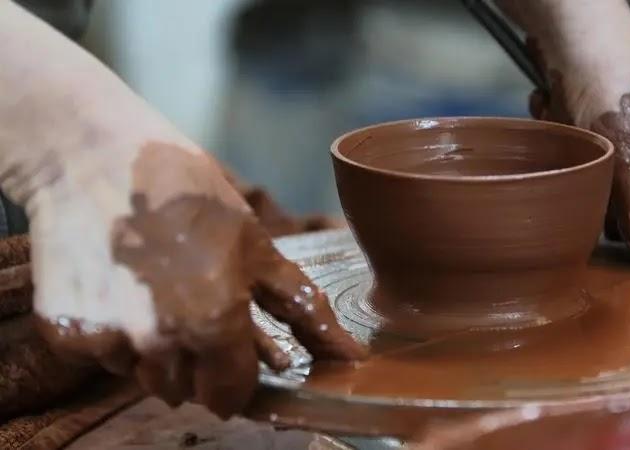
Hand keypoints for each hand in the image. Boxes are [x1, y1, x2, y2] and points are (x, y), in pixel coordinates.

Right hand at [0, 0, 363, 418]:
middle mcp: (158, 345)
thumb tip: (352, 355)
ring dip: (158, 351)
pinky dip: (117, 334)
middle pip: (187, 391)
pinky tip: (122, 288)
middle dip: (200, 361)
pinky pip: (106, 356)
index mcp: (212, 324)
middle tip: (195, 308)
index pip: (231, 397)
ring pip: (146, 376)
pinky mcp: (65, 333)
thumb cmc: (187, 195)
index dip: (240, 375)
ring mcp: (107, 342)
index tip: (237, 352)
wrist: (94, 157)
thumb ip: (305, 311)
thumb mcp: (258, 248)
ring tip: (158, 291)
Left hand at [531, 75, 629, 269]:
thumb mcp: (629, 163)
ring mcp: (629, 146)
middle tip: (584, 142)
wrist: (575, 37)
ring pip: (584, 179)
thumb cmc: (613, 95)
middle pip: (611, 204)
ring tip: (572, 118)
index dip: (613, 208)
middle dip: (586, 176)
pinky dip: (558, 134)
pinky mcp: (596, 132)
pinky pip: (568, 155)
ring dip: (567, 153)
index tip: (602, 179)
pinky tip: (560, 107)